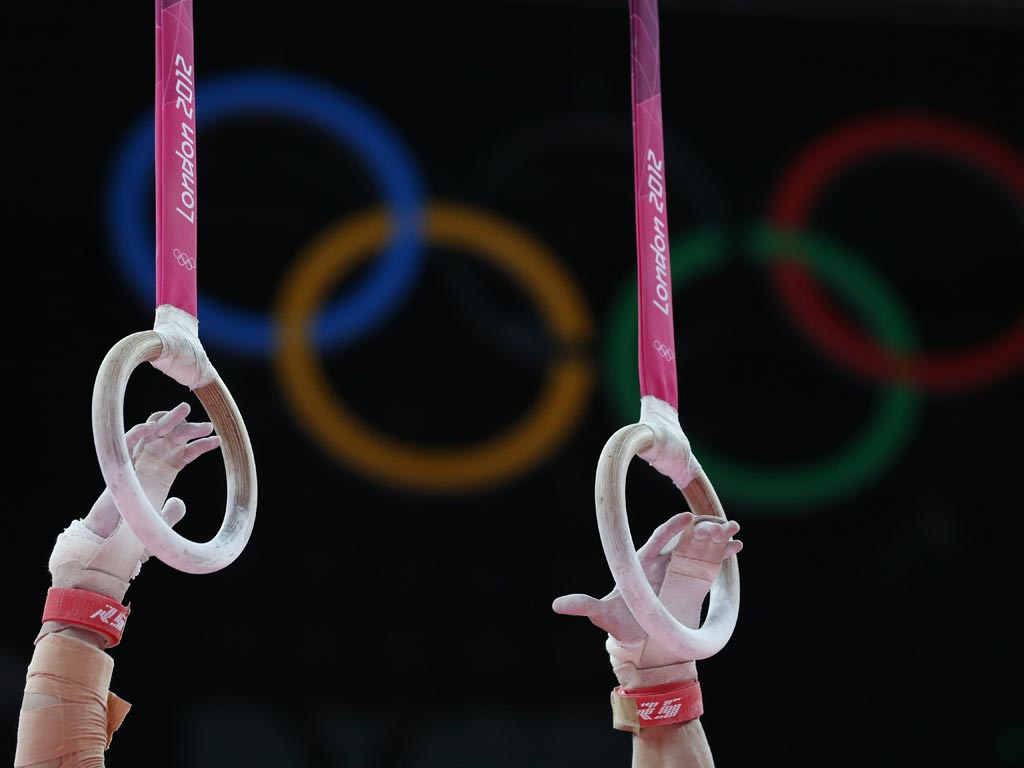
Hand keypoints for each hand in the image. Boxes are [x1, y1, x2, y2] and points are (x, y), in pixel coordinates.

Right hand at [46, 403, 220, 604]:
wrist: (108, 544)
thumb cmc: (131, 537)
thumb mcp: (158, 525)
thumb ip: (170, 515)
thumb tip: (180, 503)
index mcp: (161, 476)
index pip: (184, 454)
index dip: (200, 446)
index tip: (218, 442)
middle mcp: (149, 465)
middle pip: (172, 438)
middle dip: (190, 429)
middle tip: (207, 426)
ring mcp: (135, 462)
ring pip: (153, 432)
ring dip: (169, 420)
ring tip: (186, 409)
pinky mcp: (119, 466)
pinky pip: (129, 441)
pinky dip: (141, 431)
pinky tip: (156, 427)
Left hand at [552, 512, 741, 688]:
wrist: (640, 639)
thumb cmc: (620, 621)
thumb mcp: (604, 615)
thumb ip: (585, 606)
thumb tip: (557, 605)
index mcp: (642, 562)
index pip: (658, 540)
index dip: (671, 529)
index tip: (686, 519)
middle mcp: (663, 560)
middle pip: (683, 539)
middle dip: (700, 529)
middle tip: (719, 523)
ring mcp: (679, 568)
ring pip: (699, 547)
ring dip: (716, 537)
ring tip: (734, 531)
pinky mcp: (693, 580)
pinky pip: (709, 563)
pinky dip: (722, 554)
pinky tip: (737, 546)